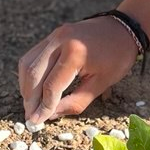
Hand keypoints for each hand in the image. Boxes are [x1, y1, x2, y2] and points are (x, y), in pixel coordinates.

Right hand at [18, 16, 139, 125]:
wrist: (123, 28)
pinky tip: (34, 88)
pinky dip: (30, 74)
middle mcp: (59, 41)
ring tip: (31, 105)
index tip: (37, 122)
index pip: (51, 86)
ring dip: (26, 86)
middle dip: (30, 99)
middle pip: (34, 74)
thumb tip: (51, 115)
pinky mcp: (52, 35)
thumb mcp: (102, 83)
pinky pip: (32, 56)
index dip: (43, 107)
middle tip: (30, 117)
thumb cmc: (118, 57)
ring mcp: (54, 36)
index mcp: (75, 53)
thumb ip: (76, 101)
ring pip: (27, 64)